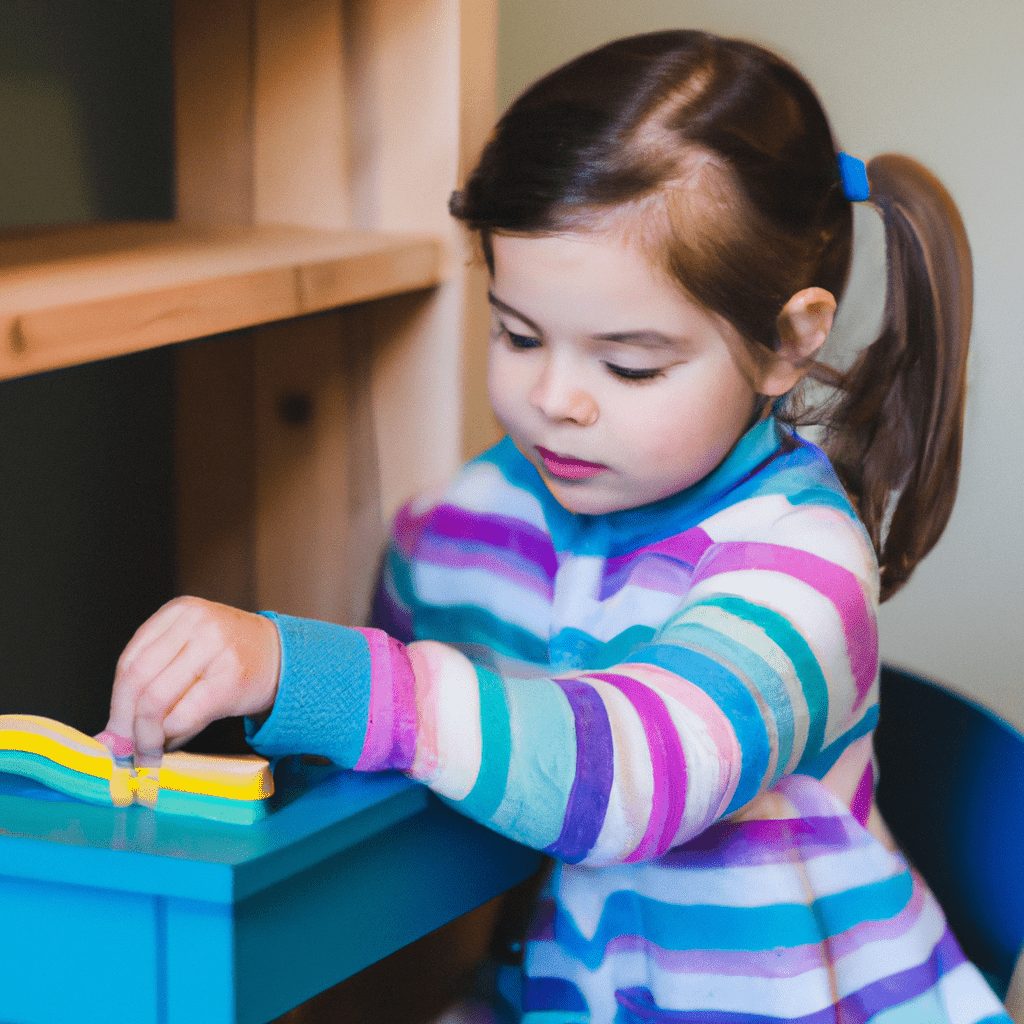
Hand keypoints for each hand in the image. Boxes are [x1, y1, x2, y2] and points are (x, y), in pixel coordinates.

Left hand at [105, 596, 281, 757]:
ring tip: (149, 752)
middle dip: (126, 723)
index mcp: (179, 612)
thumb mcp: (191, 649)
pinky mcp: (231, 678)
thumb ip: (155, 678)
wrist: (285, 659)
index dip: (116, 703)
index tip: (113, 733)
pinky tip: (173, 744)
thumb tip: (113, 733)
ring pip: (156, 700)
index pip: (129, 661)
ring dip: (147, 736)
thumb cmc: (231, 658)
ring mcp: (215, 647)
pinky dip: (172, 736)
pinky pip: (184, 715)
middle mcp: (196, 623)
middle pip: (138, 679)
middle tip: (125, 751)